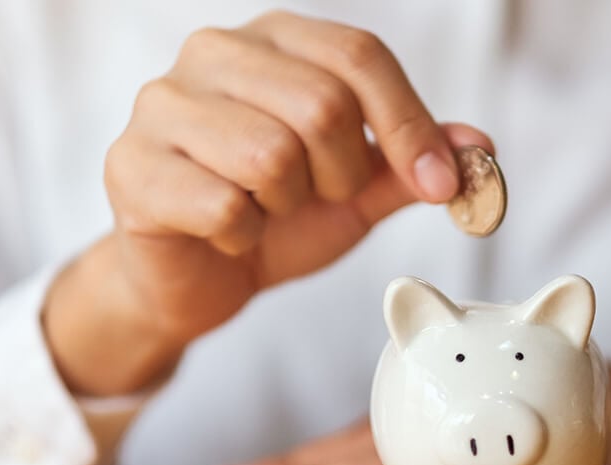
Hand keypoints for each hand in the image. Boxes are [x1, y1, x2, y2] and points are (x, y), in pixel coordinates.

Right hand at [43, 11, 490, 395]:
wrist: (196, 278)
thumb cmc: (276, 219)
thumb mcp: (358, 190)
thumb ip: (410, 163)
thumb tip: (480, 145)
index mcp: (275, 39)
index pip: (359, 56)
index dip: (410, 125)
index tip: (440, 186)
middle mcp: (213, 53)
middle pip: (321, 104)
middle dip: (341, 176)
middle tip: (318, 198)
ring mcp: (162, 104)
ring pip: (271, 155)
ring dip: (288, 206)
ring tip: (265, 210)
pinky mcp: (130, 165)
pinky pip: (224, 205)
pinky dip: (242, 235)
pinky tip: (226, 232)